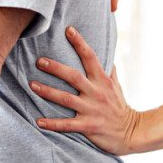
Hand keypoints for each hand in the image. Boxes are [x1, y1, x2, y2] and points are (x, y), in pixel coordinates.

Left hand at [31, 26, 139, 155]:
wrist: (131, 132)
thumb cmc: (119, 107)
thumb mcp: (116, 86)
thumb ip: (108, 70)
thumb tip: (106, 51)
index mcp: (103, 80)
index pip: (91, 57)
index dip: (80, 43)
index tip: (68, 30)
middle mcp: (96, 93)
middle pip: (73, 76)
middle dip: (55, 68)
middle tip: (39, 61)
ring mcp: (92, 110)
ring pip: (66, 99)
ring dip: (48, 92)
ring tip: (32, 85)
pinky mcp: (88, 126)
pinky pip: (67, 125)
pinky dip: (52, 123)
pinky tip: (38, 121)